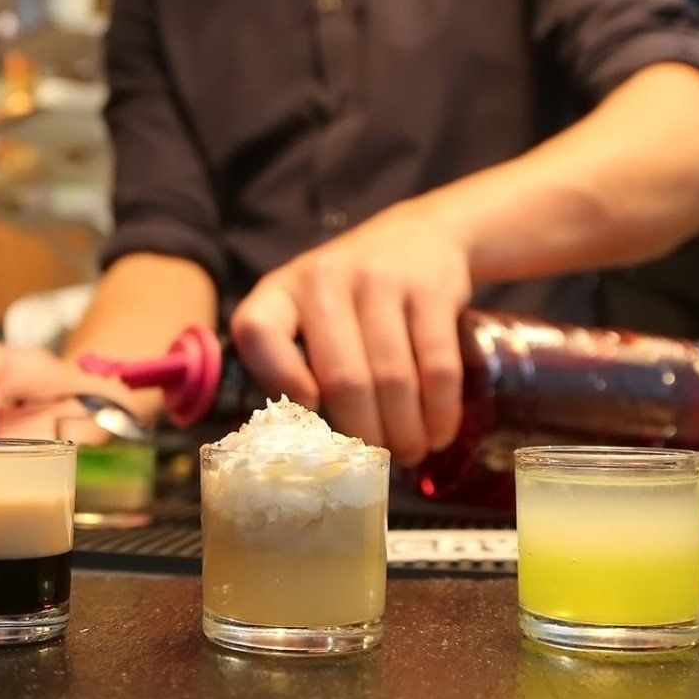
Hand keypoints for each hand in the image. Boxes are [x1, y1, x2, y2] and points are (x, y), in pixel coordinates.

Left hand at [229, 203, 471, 466]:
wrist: (419, 235)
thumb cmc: (351, 295)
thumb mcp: (308, 311)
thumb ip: (296, 362)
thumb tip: (303, 453)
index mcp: (280, 290)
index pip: (258, 332)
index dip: (278, 380)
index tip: (309, 417)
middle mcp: (325, 278)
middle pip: (341, 377)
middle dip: (363, 434)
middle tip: (377, 464)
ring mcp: (381, 279)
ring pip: (392, 378)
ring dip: (405, 431)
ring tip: (409, 453)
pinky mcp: (431, 288)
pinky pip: (437, 365)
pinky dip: (439, 410)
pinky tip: (439, 432)